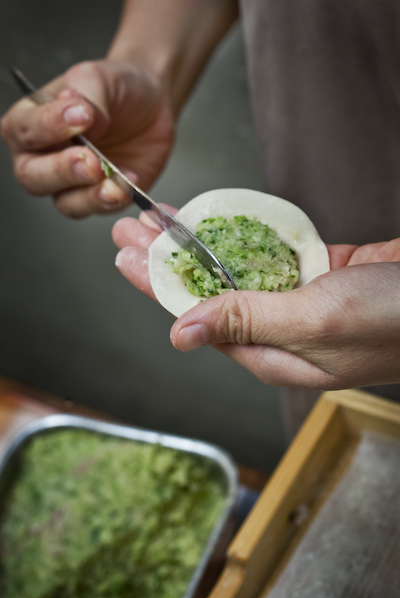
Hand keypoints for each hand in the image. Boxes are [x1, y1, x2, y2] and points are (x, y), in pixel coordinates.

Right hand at [1, 60, 174, 217]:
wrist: (154, 104)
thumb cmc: (116, 89)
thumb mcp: (99, 78)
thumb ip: (86, 96)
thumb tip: (78, 113)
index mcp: (30, 123)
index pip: (26, 131)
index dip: (49, 126)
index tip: (81, 116)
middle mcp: (42, 159)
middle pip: (34, 177)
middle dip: (62, 170)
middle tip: (90, 160)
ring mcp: (71, 184)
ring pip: (66, 203)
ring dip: (90, 196)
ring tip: (113, 181)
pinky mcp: (99, 198)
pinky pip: (100, 208)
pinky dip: (115, 198)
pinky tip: (129, 181)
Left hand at [113, 217, 399, 389]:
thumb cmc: (395, 319)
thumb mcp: (314, 323)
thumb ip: (247, 323)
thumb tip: (181, 335)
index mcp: (270, 353)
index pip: (198, 318)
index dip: (158, 286)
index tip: (126, 258)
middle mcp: (278, 330)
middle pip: (208, 292)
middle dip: (167, 260)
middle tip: (129, 229)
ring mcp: (299, 300)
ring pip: (235, 269)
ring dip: (198, 243)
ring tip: (160, 220)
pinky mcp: (318, 272)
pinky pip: (268, 253)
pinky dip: (241, 234)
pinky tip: (216, 221)